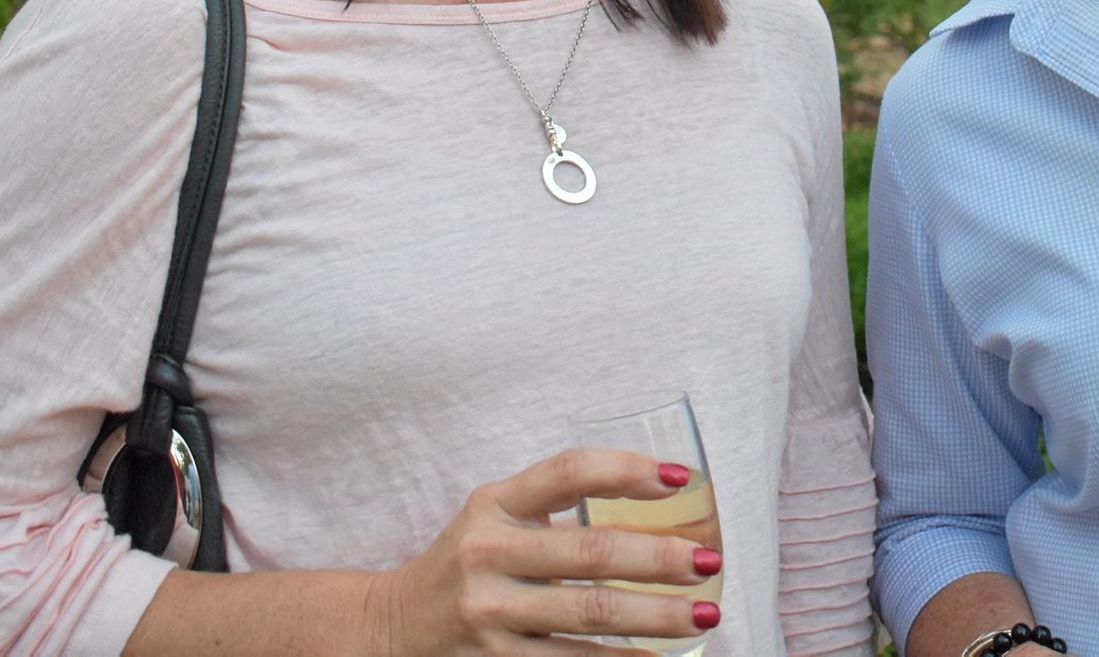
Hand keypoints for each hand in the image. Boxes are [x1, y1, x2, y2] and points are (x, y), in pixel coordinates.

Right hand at [366, 448, 722, 655]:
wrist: (390, 628)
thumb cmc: (467, 563)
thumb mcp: (494, 517)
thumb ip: (552, 502)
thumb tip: (658, 494)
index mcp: (493, 505)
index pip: (567, 472)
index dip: (626, 470)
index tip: (681, 477)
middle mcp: (487, 555)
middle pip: (590, 552)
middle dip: (659, 558)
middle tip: (708, 562)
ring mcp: (489, 615)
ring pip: (589, 615)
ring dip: (656, 618)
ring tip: (705, 613)